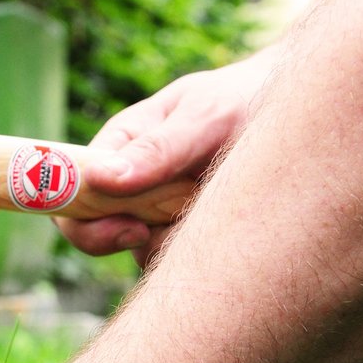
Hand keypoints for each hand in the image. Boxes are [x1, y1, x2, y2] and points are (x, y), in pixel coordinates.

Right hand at [59, 48, 276, 266]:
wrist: (293, 120)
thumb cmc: (244, 100)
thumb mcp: (204, 116)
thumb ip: (158, 149)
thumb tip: (102, 178)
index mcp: (118, 147)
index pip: (70, 192)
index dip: (84, 220)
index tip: (129, 228)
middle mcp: (129, 185)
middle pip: (95, 233)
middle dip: (129, 239)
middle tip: (168, 227)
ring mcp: (155, 214)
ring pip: (142, 252)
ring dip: (177, 239)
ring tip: (219, 203)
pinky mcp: (184, 238)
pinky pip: (178, 262)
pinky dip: (202, 250)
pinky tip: (231, 220)